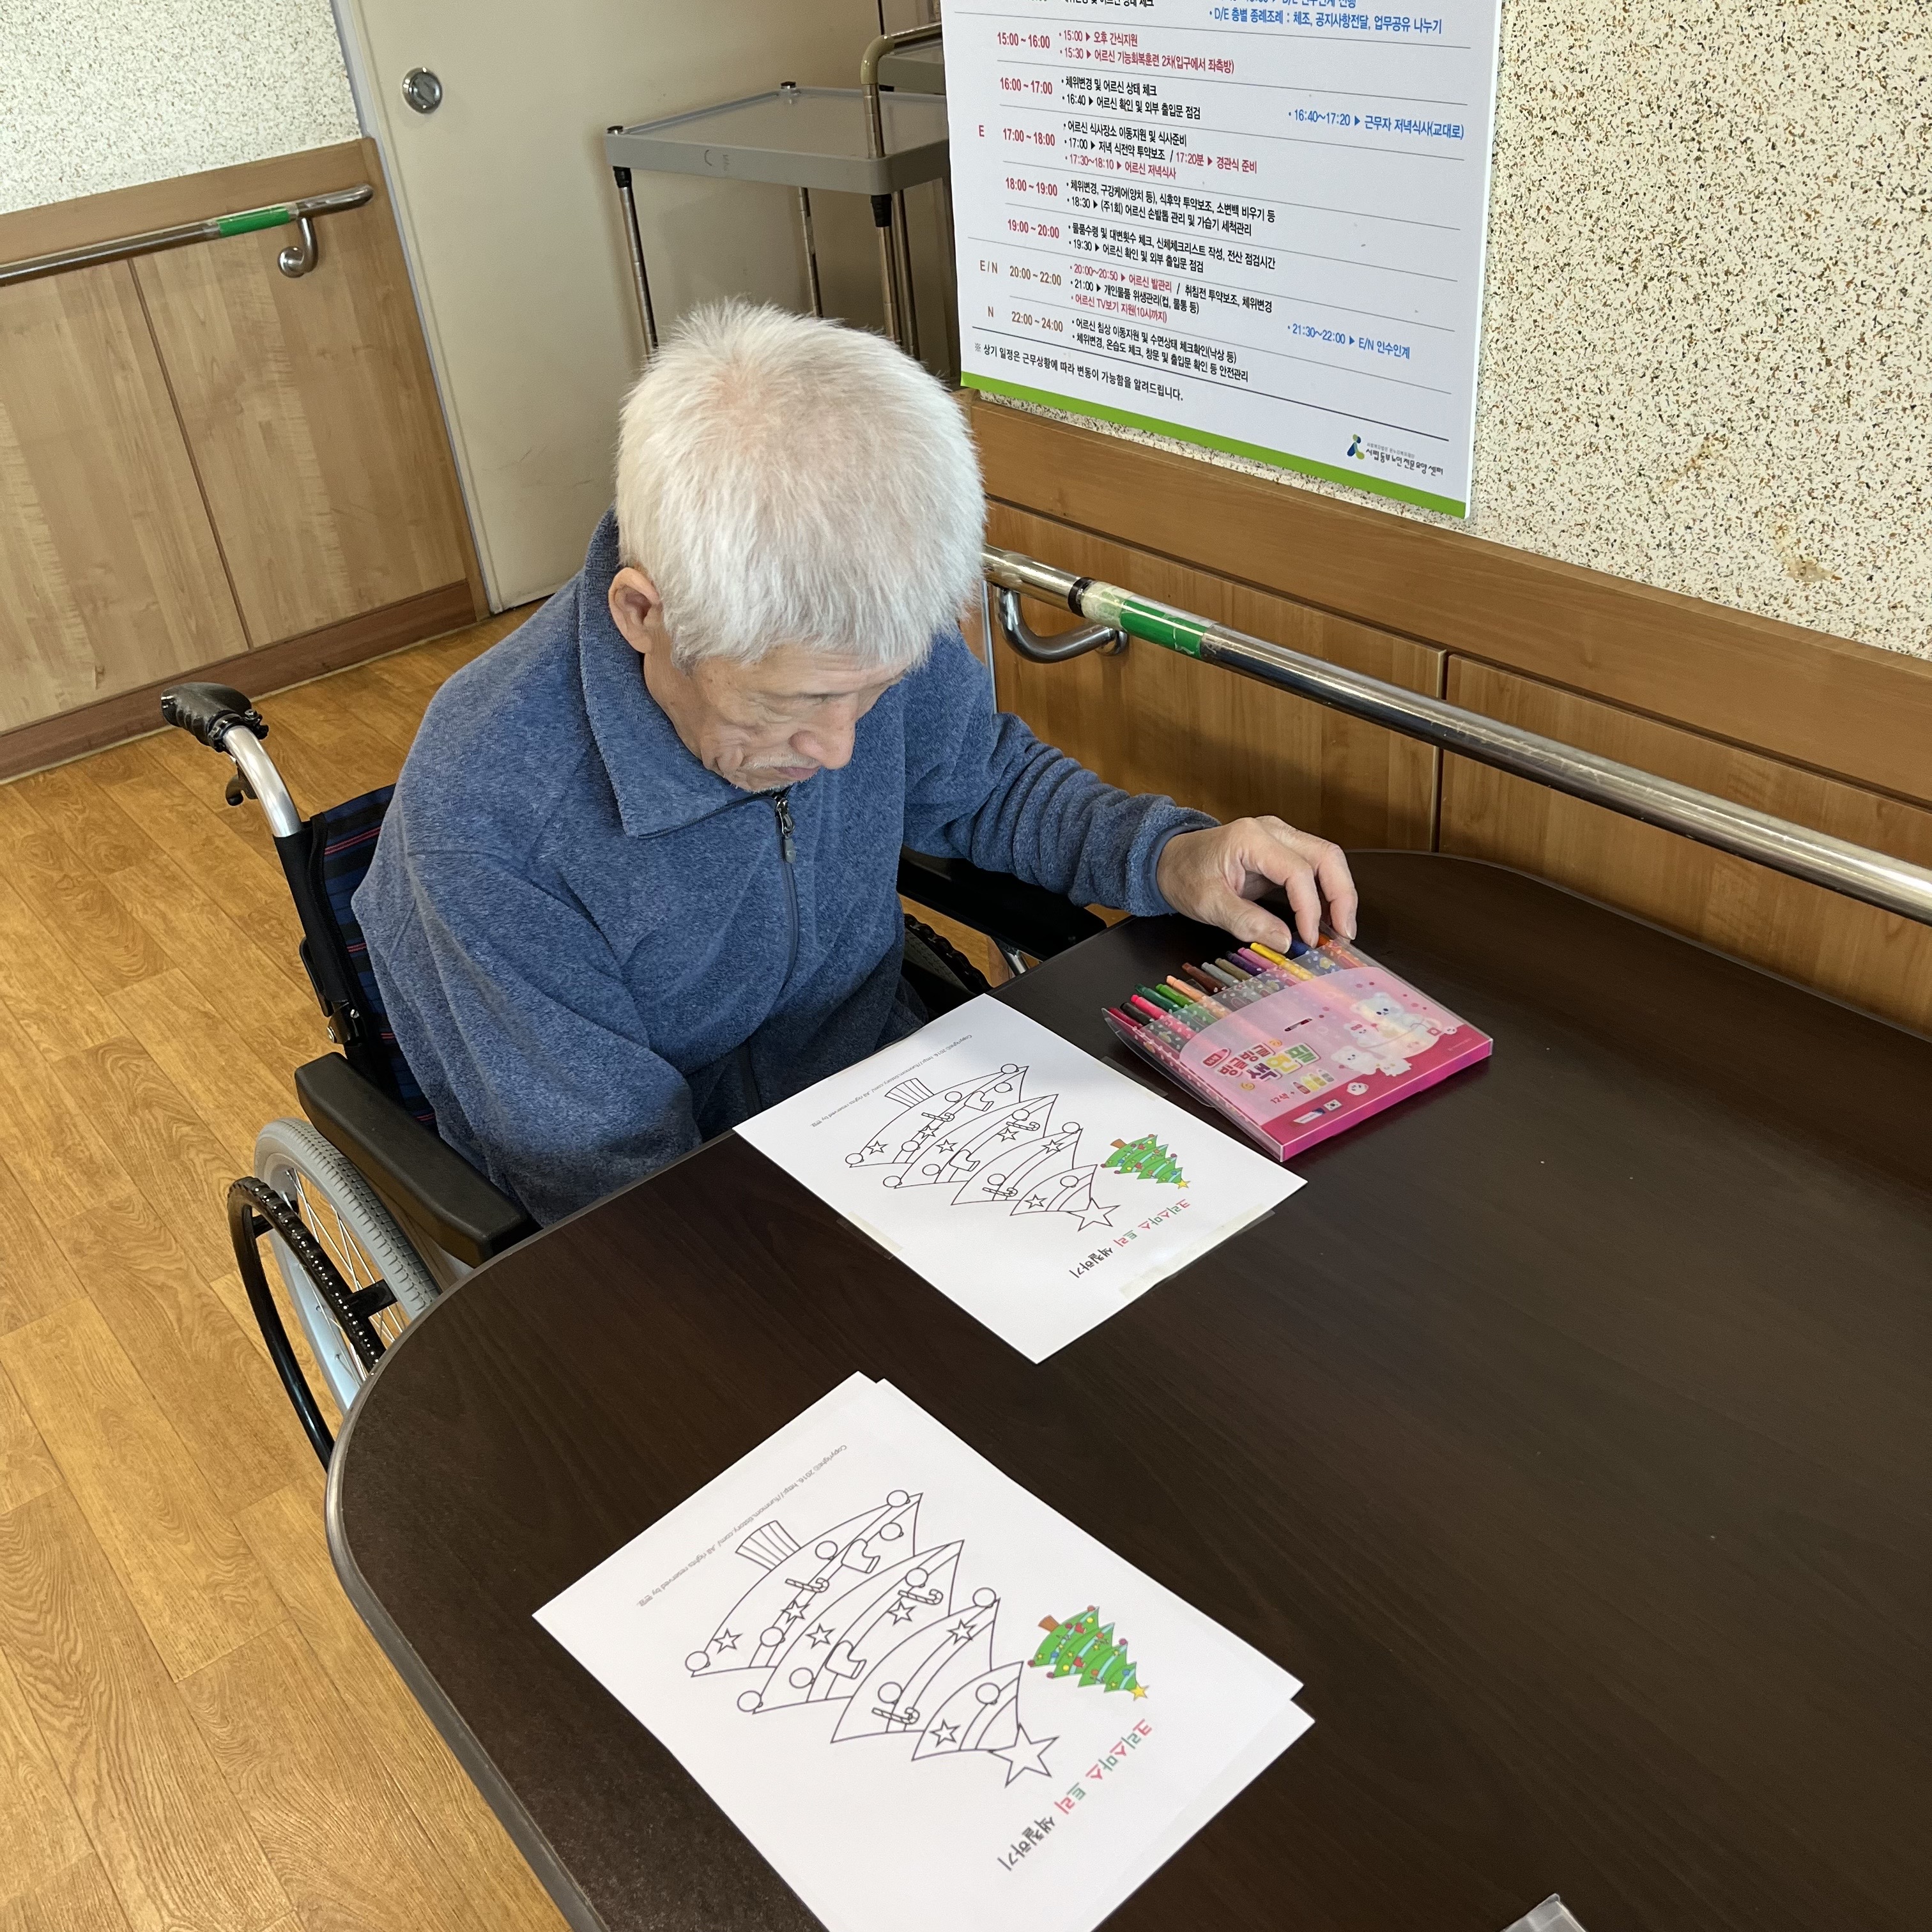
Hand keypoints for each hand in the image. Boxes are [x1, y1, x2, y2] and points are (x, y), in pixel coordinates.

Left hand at [1155, 817, 1357, 949]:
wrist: (1167, 859)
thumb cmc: (1183, 874)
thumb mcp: (1207, 903)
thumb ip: (1246, 921)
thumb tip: (1286, 942)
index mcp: (1251, 838)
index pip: (1297, 871)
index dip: (1310, 908)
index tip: (1310, 939)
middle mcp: (1273, 830)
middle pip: (1326, 855)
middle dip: (1342, 896)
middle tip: (1345, 934)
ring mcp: (1281, 837)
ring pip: (1327, 859)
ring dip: (1339, 894)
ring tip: (1340, 931)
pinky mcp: (1283, 851)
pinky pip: (1315, 869)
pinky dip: (1325, 893)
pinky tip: (1327, 920)